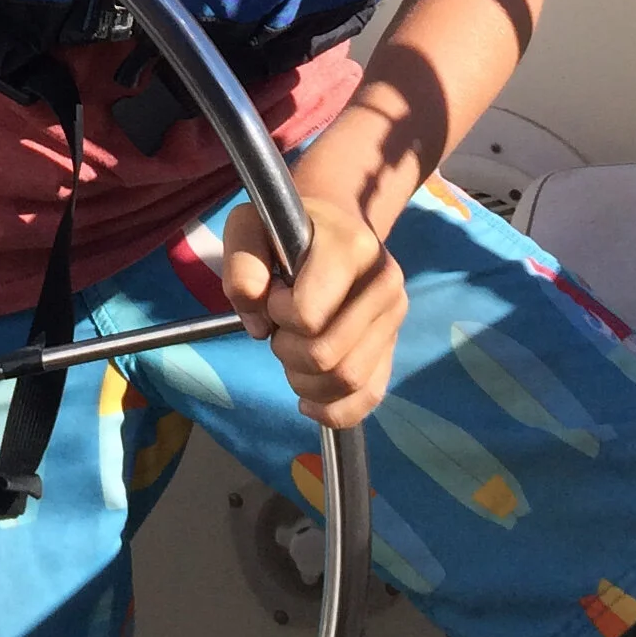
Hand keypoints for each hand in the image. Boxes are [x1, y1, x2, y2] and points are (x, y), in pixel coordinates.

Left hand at [220, 146, 408, 431]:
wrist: (331, 229)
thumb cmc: (284, 229)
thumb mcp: (248, 227)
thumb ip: (241, 266)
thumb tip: (259, 323)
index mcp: (352, 248)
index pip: (308, 315)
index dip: (278, 314)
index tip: (274, 294)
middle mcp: (383, 282)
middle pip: (326, 356)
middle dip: (287, 351)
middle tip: (280, 327)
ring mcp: (394, 318)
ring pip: (347, 382)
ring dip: (305, 381)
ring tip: (294, 352)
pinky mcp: (393, 346)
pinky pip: (366, 399)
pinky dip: (332, 409)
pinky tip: (308, 397)